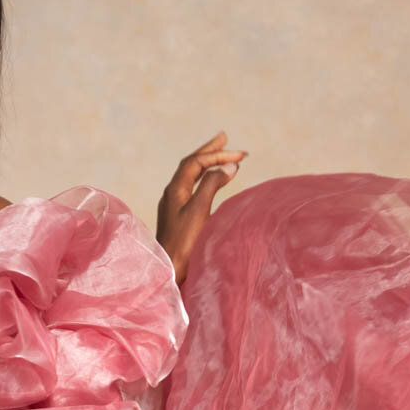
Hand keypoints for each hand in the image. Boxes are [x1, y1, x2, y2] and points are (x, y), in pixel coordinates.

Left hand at [156, 131, 247, 285]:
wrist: (169, 271)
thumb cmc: (183, 243)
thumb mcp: (199, 211)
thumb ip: (212, 185)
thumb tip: (229, 166)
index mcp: (175, 189)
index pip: (196, 163)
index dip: (218, 155)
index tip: (240, 157)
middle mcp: (172, 194)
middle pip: (191, 165)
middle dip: (209, 151)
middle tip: (225, 138)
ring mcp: (174, 205)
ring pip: (191, 176)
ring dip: (207, 164)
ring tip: (221, 155)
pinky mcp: (178, 217)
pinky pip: (192, 188)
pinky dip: (205, 179)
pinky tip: (210, 182)